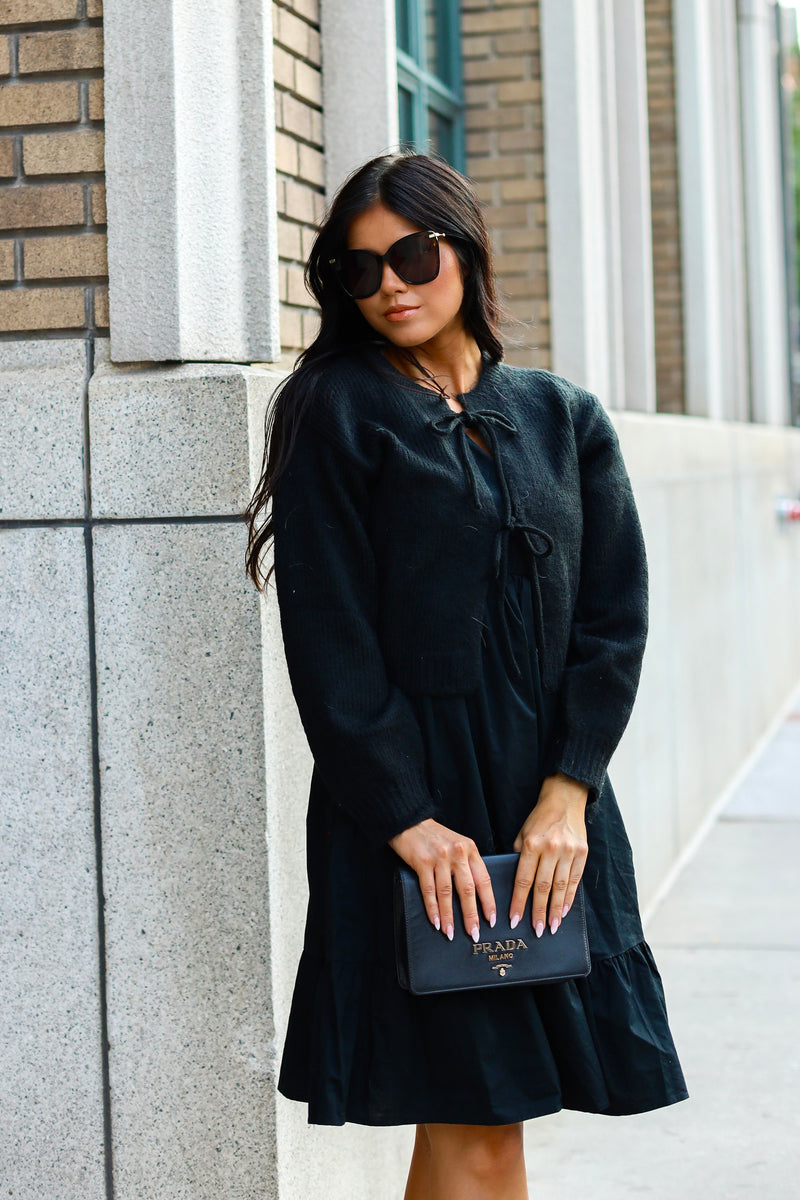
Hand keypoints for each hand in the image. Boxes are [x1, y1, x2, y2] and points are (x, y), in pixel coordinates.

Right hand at [389, 818, 496, 942]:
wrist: (410, 822)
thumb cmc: (435, 836)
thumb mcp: (458, 844)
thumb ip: (467, 864)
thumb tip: (476, 895)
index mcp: (470, 849)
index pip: (484, 880)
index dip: (488, 902)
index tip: (492, 920)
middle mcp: (457, 853)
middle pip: (467, 890)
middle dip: (471, 915)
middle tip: (473, 933)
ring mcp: (440, 858)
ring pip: (447, 893)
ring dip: (449, 916)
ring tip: (451, 932)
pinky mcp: (422, 862)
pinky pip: (429, 890)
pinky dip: (432, 909)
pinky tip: (435, 921)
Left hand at [510, 773, 588, 938]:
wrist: (565, 800)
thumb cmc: (539, 819)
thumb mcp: (522, 834)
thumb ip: (519, 857)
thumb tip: (516, 884)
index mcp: (531, 844)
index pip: (523, 880)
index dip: (518, 902)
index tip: (514, 920)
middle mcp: (550, 848)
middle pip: (543, 887)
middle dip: (538, 912)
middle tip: (536, 931)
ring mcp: (568, 851)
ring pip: (560, 887)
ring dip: (555, 910)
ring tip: (551, 927)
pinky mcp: (582, 852)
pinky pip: (575, 880)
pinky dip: (569, 897)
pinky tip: (564, 911)